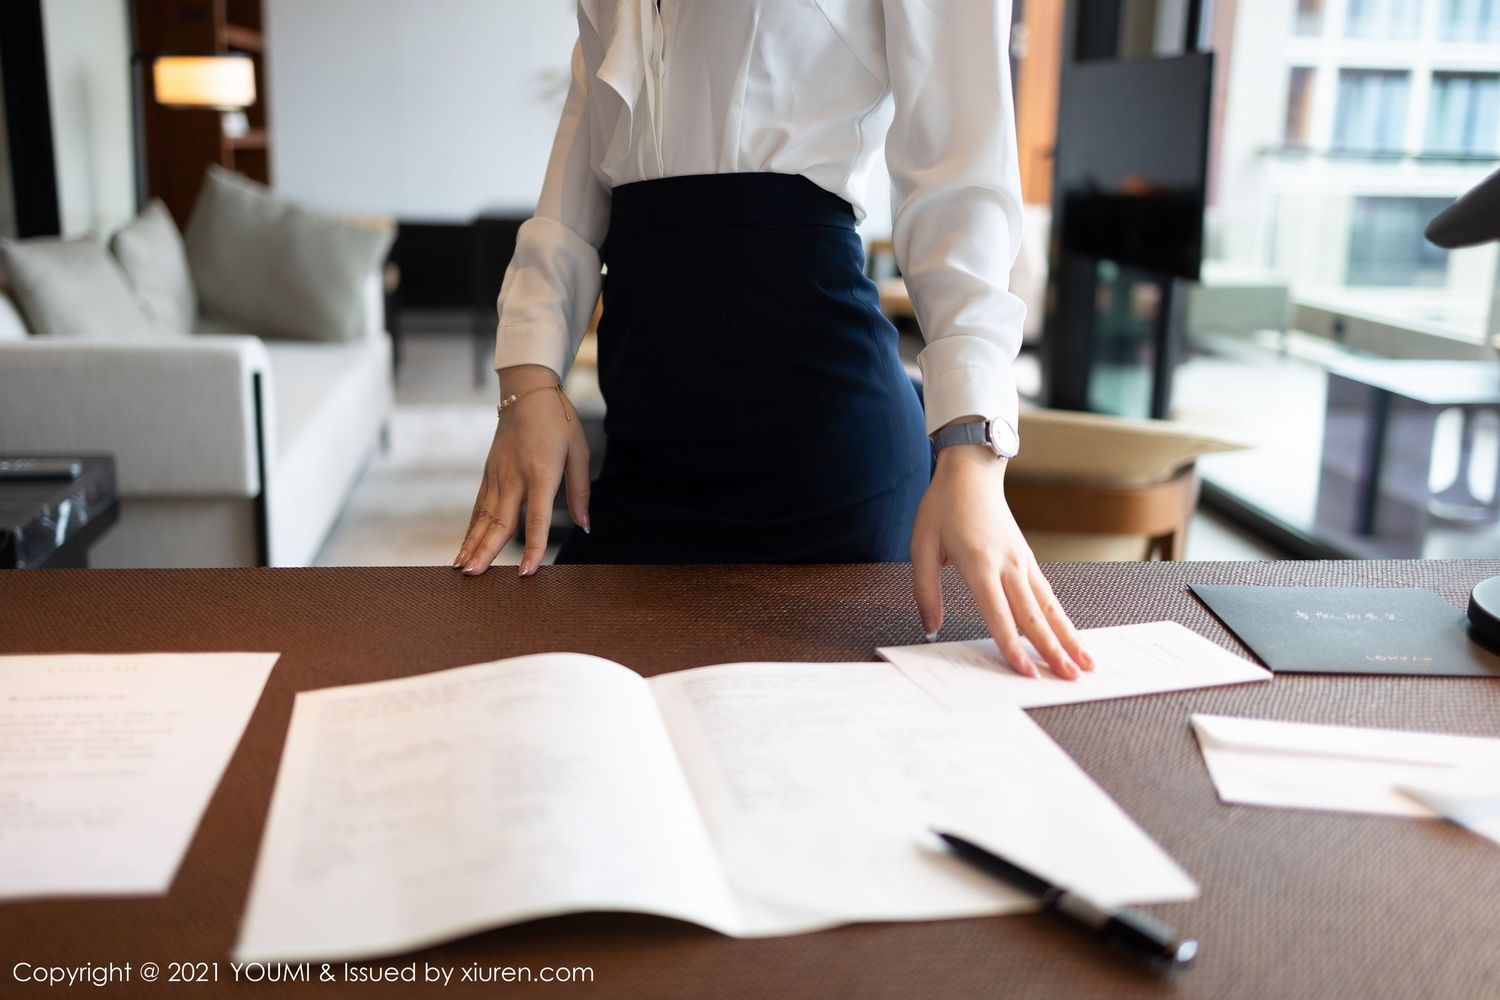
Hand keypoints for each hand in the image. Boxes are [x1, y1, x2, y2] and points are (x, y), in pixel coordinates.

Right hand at [454, 364, 590, 575]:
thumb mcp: (579, 452)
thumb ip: (580, 492)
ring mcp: (497, 475)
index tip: (526, 572)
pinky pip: (479, 507)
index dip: (532, 547)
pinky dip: (470, 529)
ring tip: (461, 569)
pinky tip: (464, 547)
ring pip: (483, 517)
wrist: (527, 391)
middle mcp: (514, 477)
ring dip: (471, 544)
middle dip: (486, 551)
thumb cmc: (559, 421)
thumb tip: (586, 526)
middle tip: (473, 576)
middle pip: (499, 521)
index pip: (537, 519)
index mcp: (541, 473)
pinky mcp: (488, 473)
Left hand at [910, 440, 1092, 678]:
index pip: (998, 614)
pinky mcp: (1028, 558)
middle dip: (1052, 650)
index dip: (1012, 645)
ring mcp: (1022, 561)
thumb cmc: (943, 507)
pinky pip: (1048, 593)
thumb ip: (925, 589)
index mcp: (979, 564)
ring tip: (1086, 663)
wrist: (971, 472)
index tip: (1026, 671)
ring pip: (1049, 606)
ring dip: (1068, 636)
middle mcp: (1007, 565)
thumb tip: (929, 627)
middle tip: (1070, 678)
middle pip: (1033, 615)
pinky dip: (1062, 617)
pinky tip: (1073, 635)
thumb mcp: (921, 545)